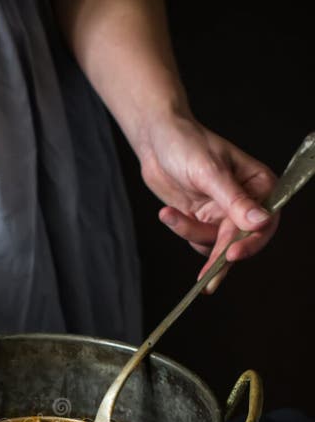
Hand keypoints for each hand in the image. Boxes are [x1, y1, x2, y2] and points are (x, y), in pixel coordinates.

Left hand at [138, 116, 278, 291]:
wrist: (156, 142)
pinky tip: (168, 214)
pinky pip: (198, 240)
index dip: (251, 242)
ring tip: (170, 214)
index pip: (266, 222)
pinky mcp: (204, 221)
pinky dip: (183, 231)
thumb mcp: (209, 172)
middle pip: (240, 241)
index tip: (232, 255)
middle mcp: (246, 202)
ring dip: (191, 234)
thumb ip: (234, 200)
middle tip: (206, 279)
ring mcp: (224, 214)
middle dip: (218, 255)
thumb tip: (261, 222)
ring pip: (215, 245)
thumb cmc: (186, 144)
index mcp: (259, 184)